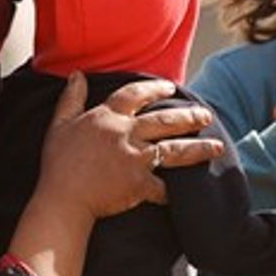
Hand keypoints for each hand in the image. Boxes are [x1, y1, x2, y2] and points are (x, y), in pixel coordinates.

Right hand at [35, 74, 222, 219]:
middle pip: (165, 120)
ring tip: (217, 147)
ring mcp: (136, 159)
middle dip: (189, 117)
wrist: (62, 199)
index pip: (136, 94)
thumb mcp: (60, 124)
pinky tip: (186, 191)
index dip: (155, 89)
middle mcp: (126, 134)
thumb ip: (71, 98)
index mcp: (108, 117)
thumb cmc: (58, 163)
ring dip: (199, 148)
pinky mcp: (140, 184)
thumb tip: (77, 75)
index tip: (171, 87)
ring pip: (175, 150)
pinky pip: (163, 187)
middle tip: (206, 116)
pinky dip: (173, 191)